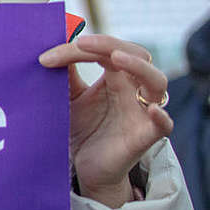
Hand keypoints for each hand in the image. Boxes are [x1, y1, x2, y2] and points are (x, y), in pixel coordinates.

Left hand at [39, 34, 172, 207]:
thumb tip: (50, 49)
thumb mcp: (70, 98)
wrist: (86, 166)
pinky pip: (163, 125)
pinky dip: (160, 116)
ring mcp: (142, 111)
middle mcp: (133, 88)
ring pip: (157, 81)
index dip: (78, 48)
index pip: (106, 50)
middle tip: (81, 43)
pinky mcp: (145, 136)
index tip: (46, 57)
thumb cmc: (83, 127)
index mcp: (115, 75)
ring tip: (116, 58)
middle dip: (110, 44)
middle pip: (136, 54)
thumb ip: (65, 76)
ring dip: (139, 66)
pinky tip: (150, 110)